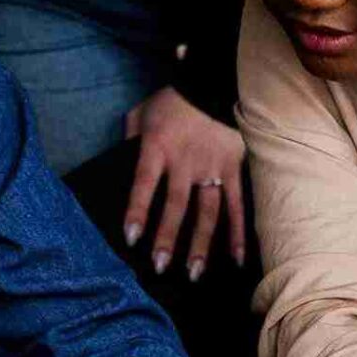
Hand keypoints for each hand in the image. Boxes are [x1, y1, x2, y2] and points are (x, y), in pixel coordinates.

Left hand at [122, 86, 246, 278]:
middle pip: (176, 205)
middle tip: (160, 267)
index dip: (137, 211)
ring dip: (201, 244)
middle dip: (168, 237)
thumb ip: (128, 139)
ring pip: (206, 212)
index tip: (131, 238)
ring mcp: (211, 168)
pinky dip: (237, 233)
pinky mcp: (232, 170)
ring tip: (194, 273)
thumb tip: (119, 165)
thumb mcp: (140, 113)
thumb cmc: (170, 102)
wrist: (213, 83)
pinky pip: (236, 205)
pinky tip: (237, 259)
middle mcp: (184, 162)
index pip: (144, 183)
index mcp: (157, 147)